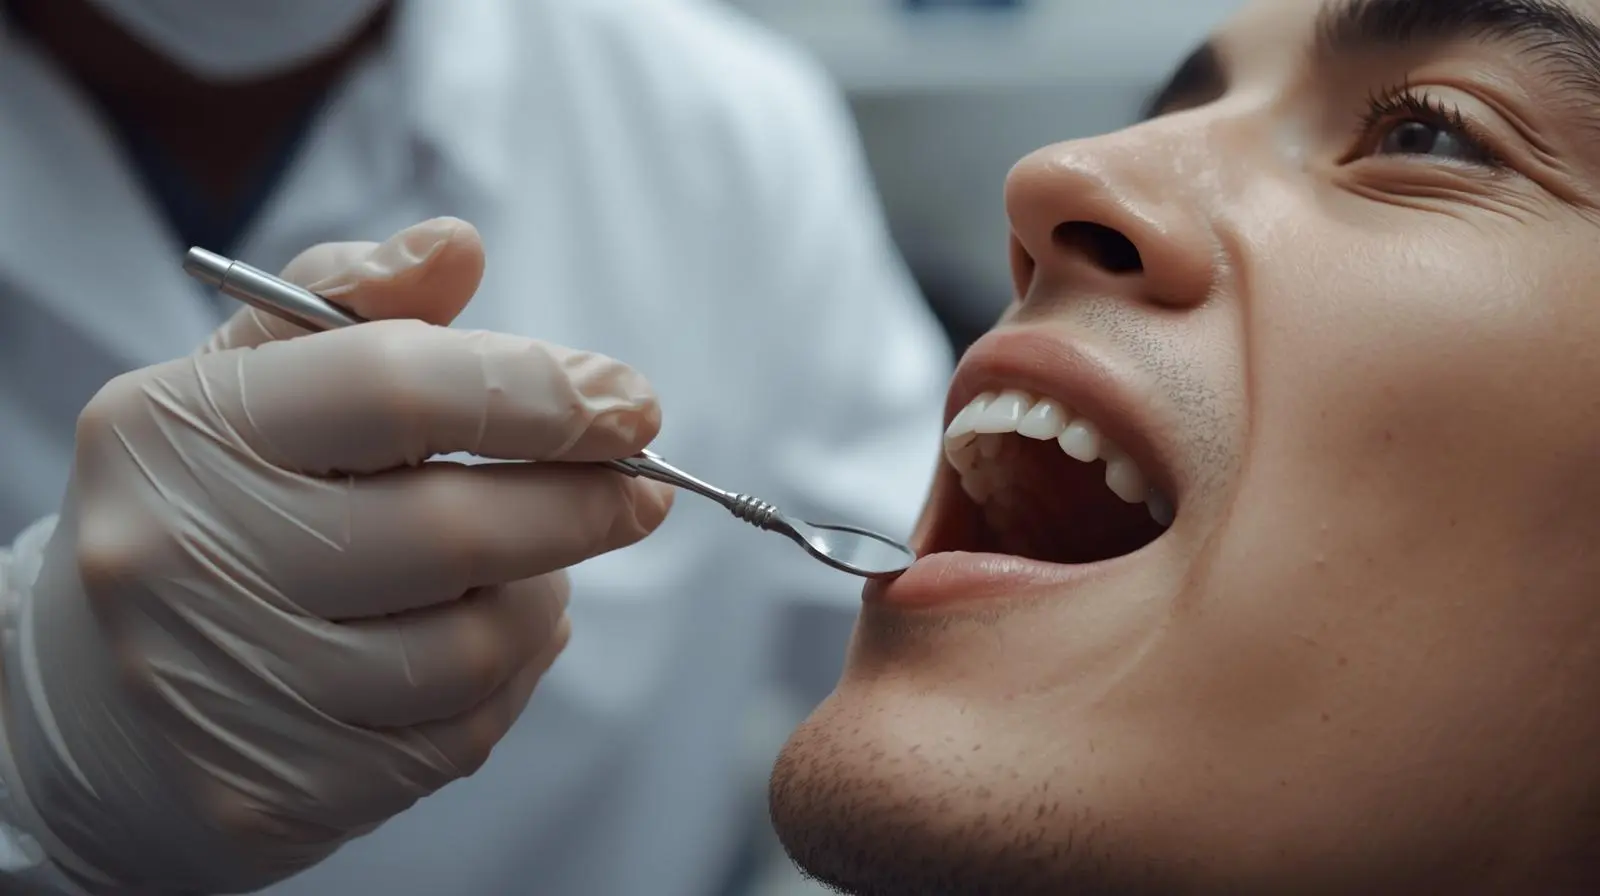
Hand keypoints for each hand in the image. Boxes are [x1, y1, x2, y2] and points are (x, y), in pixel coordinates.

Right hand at [2, 219, 672, 892]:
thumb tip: (458, 247)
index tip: (632, 403)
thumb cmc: (207, 507)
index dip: (542, 393)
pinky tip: (486, 642)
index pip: (398, 387)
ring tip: (535, 568)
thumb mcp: (249, 383)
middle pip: (454, 529)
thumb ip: (353, 304)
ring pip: (471, 646)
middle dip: (583, 504)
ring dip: (542, 599)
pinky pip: (457, 737)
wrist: (91, 697)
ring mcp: (225, 687)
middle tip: (641, 491)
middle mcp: (184, 557)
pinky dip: (507, 680)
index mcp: (180, 428)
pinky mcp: (270, 793)